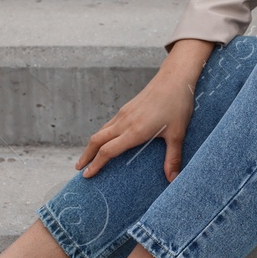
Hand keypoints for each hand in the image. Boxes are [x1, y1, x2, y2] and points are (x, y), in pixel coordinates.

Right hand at [74, 66, 197, 180]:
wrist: (174, 78)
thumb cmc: (177, 105)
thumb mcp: (177, 134)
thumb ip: (173, 158)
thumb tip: (173, 179)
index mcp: (134, 131)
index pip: (107, 150)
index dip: (95, 164)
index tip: (86, 175)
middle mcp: (125, 122)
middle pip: (97, 140)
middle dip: (86, 156)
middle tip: (79, 169)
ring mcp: (124, 113)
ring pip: (101, 131)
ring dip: (92, 145)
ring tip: (88, 157)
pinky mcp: (127, 108)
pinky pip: (109, 124)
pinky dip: (101, 135)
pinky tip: (105, 140)